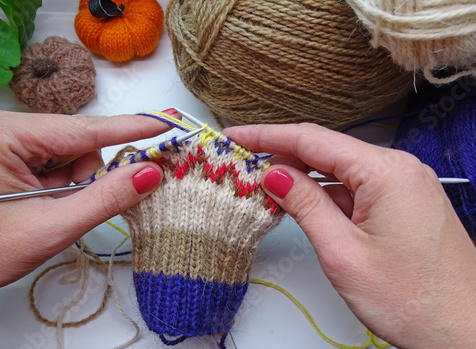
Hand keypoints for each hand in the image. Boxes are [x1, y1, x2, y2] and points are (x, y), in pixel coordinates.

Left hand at [0, 108, 167, 300]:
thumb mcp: (49, 227)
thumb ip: (105, 198)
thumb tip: (149, 173)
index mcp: (1, 135)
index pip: (82, 128)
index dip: (129, 127)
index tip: (164, 123)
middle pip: (73, 140)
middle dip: (85, 172)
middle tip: (73, 201)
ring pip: (64, 151)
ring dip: (71, 180)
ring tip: (46, 208)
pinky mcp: (1, 153)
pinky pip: (49, 159)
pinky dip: (58, 182)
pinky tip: (41, 201)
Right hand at [225, 123, 475, 348]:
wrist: (464, 333)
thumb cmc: (412, 301)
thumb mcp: (342, 252)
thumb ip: (305, 205)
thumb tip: (274, 175)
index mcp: (386, 172)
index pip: (313, 139)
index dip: (267, 136)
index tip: (236, 136)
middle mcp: (399, 169)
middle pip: (326, 151)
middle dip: (282, 156)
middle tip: (244, 163)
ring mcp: (404, 186)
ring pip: (340, 171)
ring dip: (303, 178)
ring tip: (265, 186)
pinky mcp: (403, 203)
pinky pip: (356, 189)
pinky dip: (326, 194)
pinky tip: (302, 204)